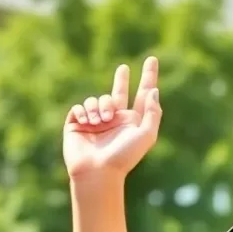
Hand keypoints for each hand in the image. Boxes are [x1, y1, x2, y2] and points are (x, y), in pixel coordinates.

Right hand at [64, 58, 161, 181]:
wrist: (97, 171)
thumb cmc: (123, 157)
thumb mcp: (146, 136)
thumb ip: (152, 113)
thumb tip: (154, 91)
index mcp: (132, 122)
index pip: (142, 95)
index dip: (148, 78)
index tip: (152, 60)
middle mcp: (115, 120)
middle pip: (119, 93)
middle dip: (121, 80)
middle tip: (124, 68)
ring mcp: (96, 121)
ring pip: (97, 99)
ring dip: (99, 106)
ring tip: (100, 122)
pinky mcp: (78, 124)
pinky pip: (80, 107)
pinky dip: (84, 112)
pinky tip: (87, 122)